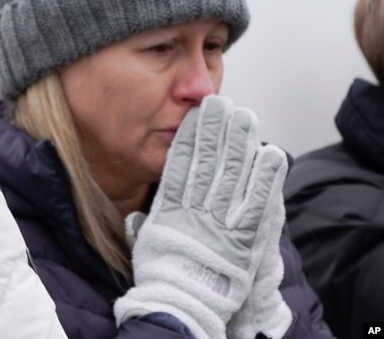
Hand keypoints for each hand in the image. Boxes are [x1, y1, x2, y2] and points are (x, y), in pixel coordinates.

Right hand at [114, 96, 288, 338]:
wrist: (181, 300)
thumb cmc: (160, 275)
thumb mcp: (143, 244)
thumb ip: (140, 224)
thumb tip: (132, 213)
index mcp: (170, 208)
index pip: (181, 163)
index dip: (191, 137)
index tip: (196, 114)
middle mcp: (196, 208)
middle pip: (208, 161)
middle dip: (216, 130)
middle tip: (223, 102)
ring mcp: (221, 219)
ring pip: (232, 174)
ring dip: (240, 143)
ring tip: (246, 116)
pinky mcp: (245, 235)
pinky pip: (258, 201)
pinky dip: (266, 177)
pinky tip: (271, 154)